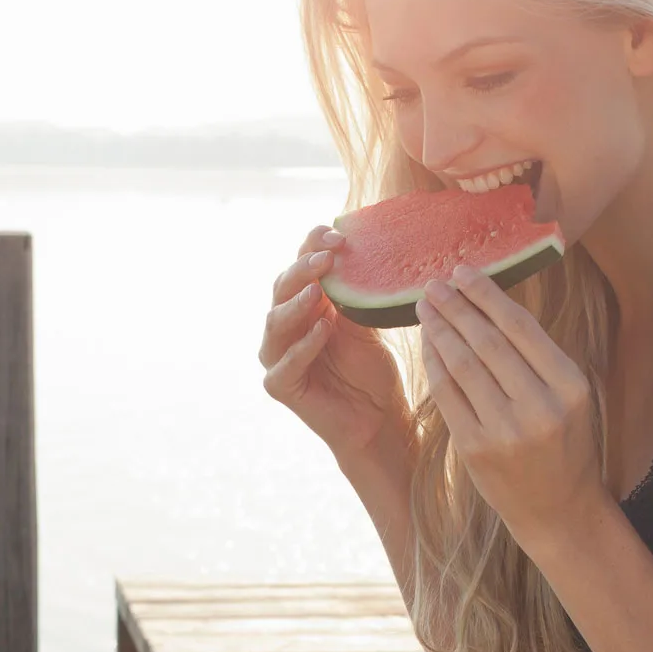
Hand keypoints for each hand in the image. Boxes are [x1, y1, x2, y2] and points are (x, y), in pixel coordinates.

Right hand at [260, 224, 410, 467]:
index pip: (299, 265)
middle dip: (303, 269)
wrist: (377, 416)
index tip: (337, 234)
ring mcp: (277, 355)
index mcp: (303, 303)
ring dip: (296, 303)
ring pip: (275, 321)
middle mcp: (284, 325)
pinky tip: (323, 330)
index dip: (311, 246)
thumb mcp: (364, 321)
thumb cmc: (369, 367)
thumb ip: (353, 291)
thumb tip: (359, 244)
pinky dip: (303, 346)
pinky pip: (284, 363)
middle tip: (327, 258)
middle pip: (282, 287)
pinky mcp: (280, 385)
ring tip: (317, 291)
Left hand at [414, 262, 604, 545]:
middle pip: (487, 342)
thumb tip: (491, 304)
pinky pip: (447, 395)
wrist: (557, 510)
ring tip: (425, 305)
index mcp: (570, 386)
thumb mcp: (569, 398)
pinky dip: (434, 364)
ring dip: (439, 329)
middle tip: (434, 283)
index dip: (487, 295)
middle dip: (456, 306)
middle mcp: (539, 407)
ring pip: (462, 365)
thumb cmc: (564, 446)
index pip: (521, 328)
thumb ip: (538, 358)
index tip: (464, 271)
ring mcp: (505, 430)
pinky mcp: (475, 448)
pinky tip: (427, 343)